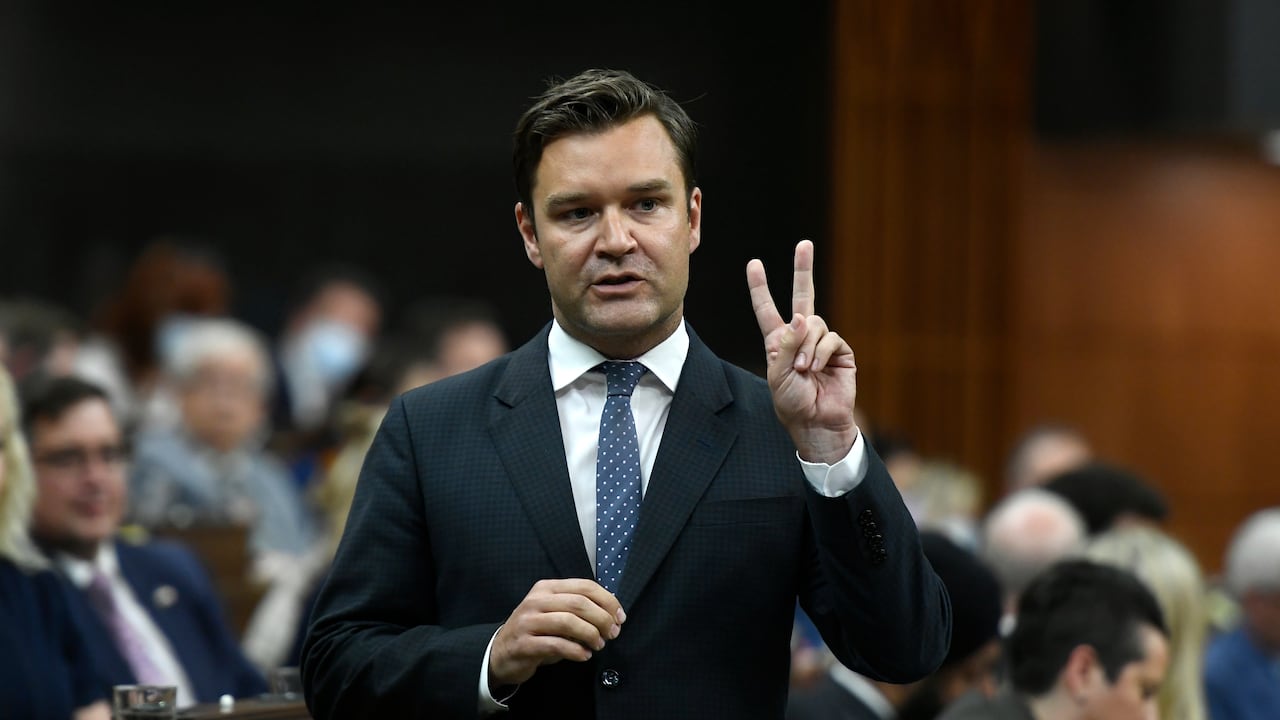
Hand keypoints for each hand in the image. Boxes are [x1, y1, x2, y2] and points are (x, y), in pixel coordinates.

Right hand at [488, 578, 626, 687]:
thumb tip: (612, 614)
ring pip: (568, 622)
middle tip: (612, 633)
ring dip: (590, 634)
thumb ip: (578, 610)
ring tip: (598, 645)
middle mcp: (536, 600)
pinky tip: (584, 655)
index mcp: (547, 588)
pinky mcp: (524, 643)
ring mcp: (528, 621)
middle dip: (602, 619)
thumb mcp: (555, 613)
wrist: (500, 652)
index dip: (607, 601)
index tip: (619, 617)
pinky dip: (576, 651)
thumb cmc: (536, 632)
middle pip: (579, 603)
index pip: (584, 586)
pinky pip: (556, 645)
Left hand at [746, 239, 857, 462]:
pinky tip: (817, 369)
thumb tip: (802, 317)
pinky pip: (830, 338)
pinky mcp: (840, 351)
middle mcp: (801, 337)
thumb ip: (787, 344)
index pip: (767, 309)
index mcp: (779, 342)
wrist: (817, 422)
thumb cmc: (792, 403)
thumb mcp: (779, 374)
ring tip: (804, 369)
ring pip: (815, 324)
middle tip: (804, 244)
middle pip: (803, 296)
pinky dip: (821, 352)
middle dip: (803, 270)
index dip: (760, 288)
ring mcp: (822, 343)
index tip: (753, 264)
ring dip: (807, 346)